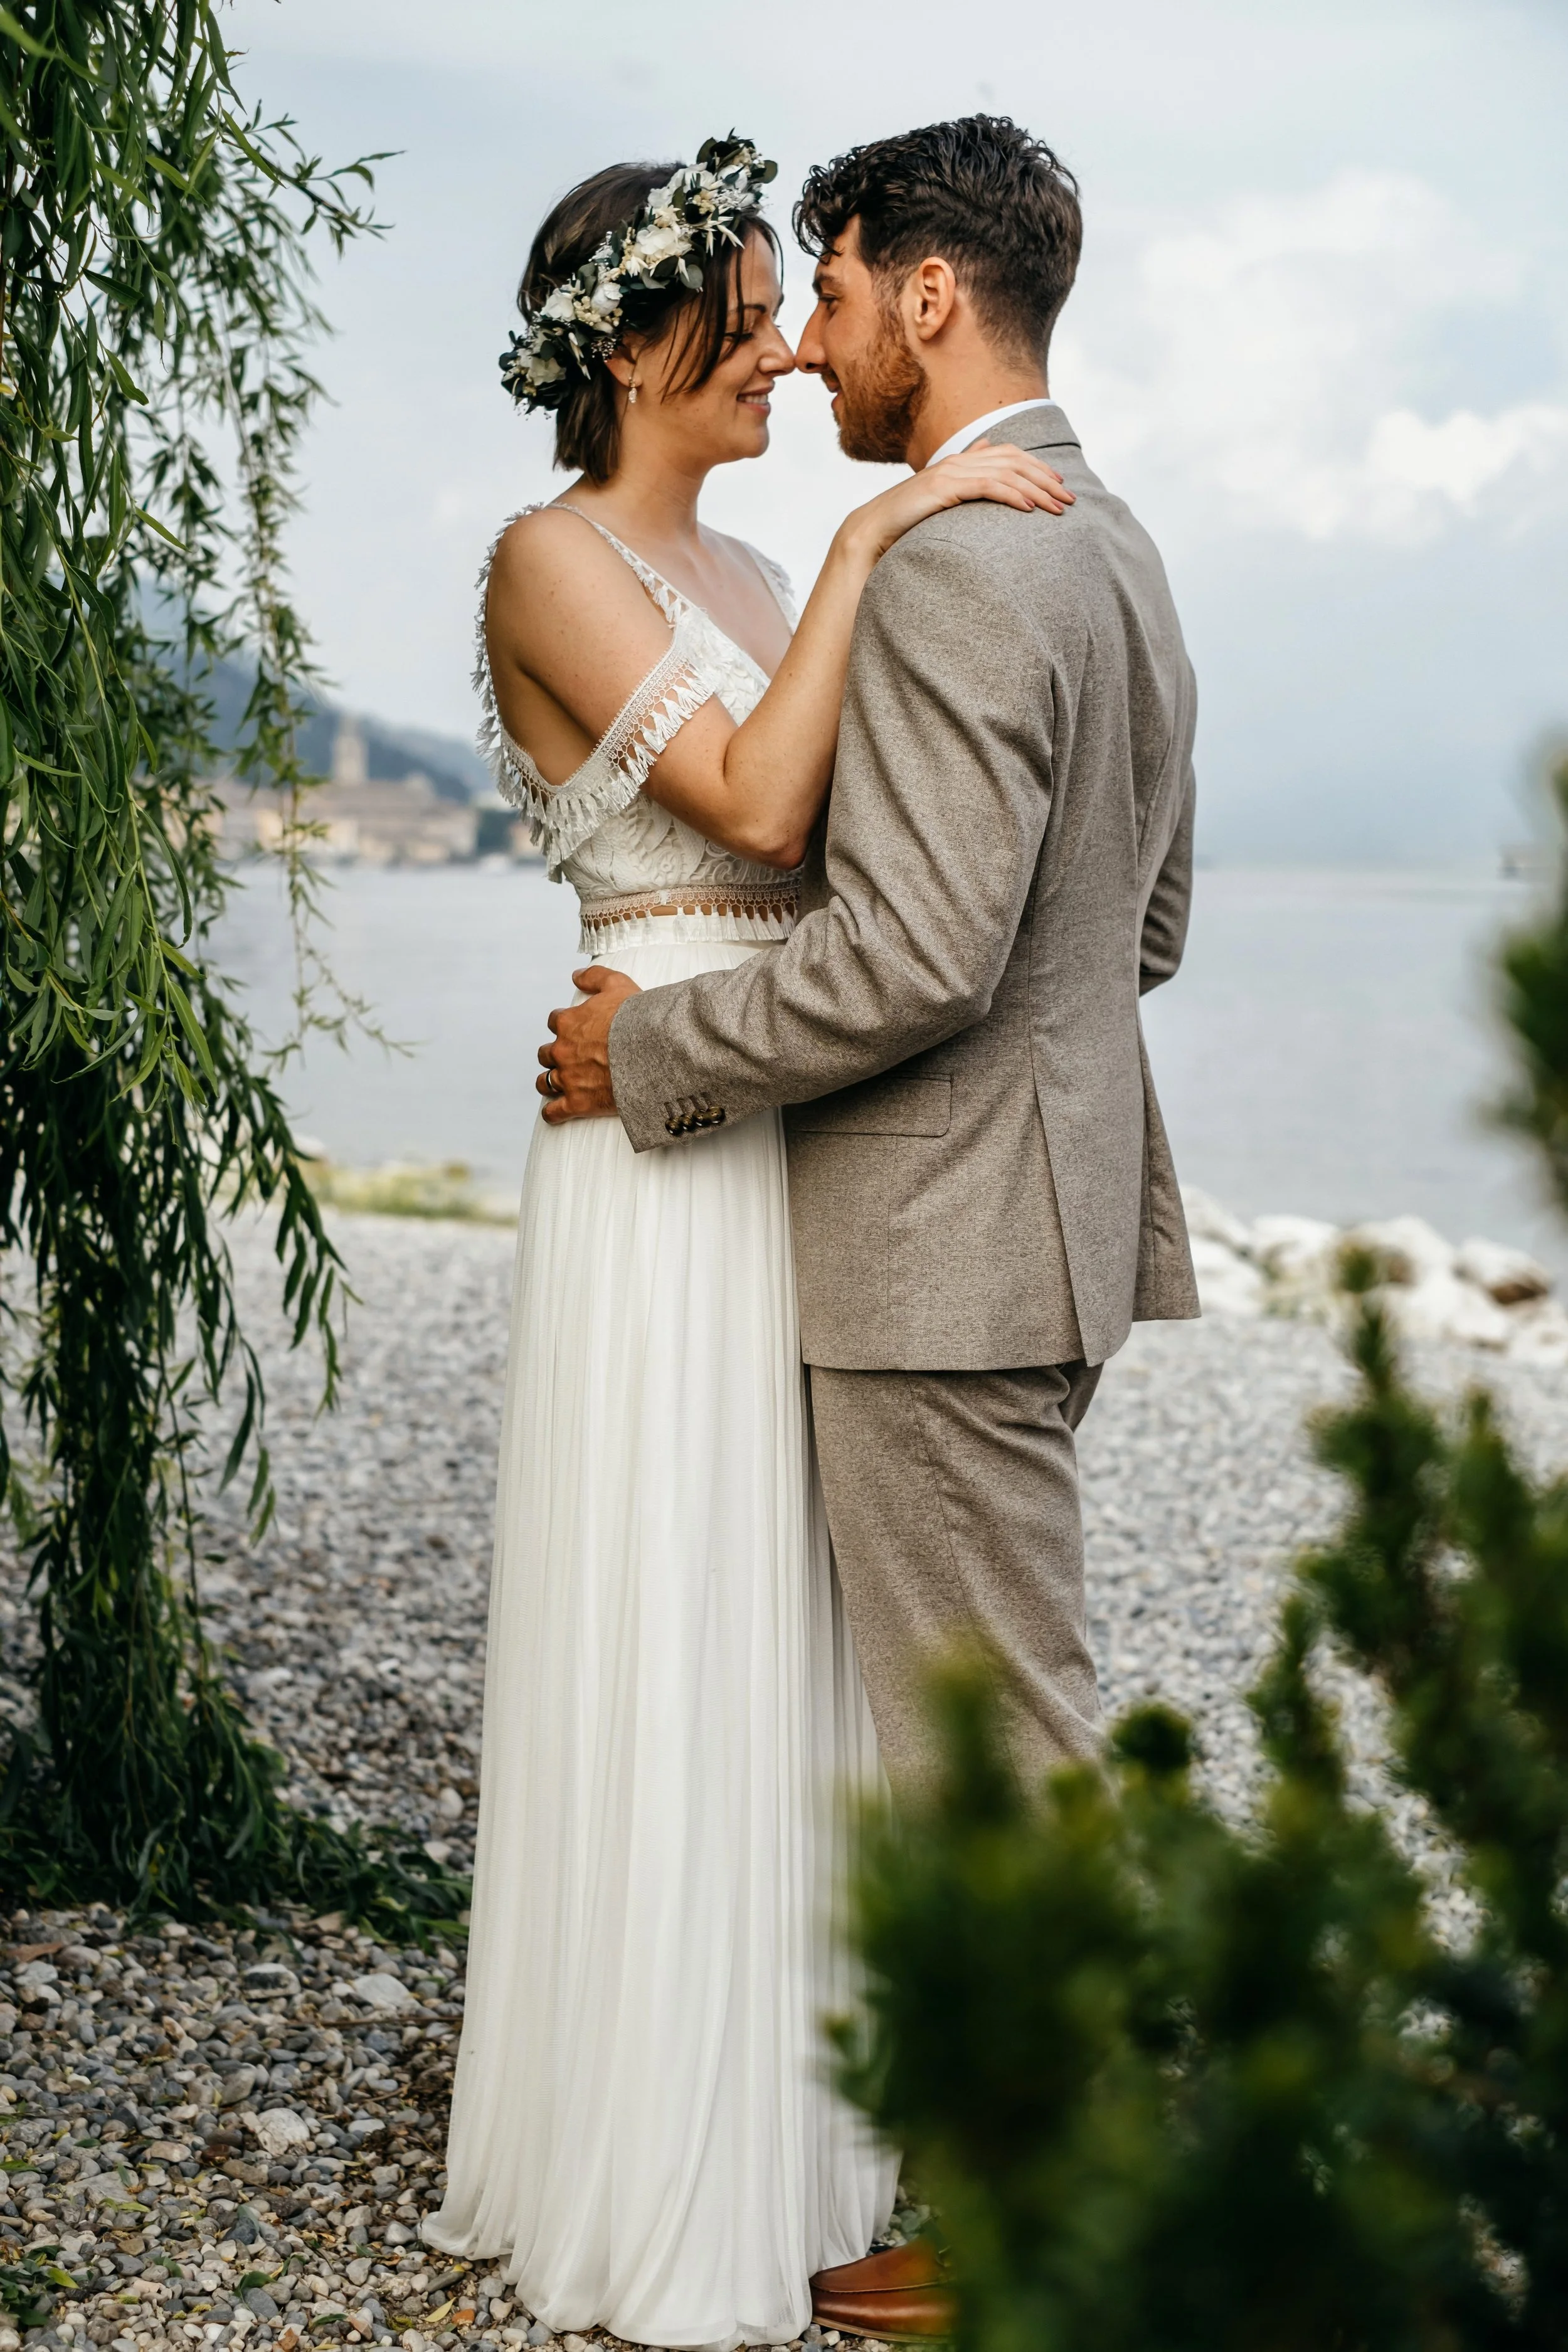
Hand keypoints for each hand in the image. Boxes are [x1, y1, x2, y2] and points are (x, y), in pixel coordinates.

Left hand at [538, 965, 641, 1121]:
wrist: (650, 1051)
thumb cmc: (636, 1019)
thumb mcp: (617, 984)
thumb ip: (594, 976)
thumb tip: (576, 975)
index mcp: (569, 1023)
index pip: (555, 1022)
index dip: (564, 1025)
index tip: (572, 1029)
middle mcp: (563, 1051)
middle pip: (546, 1053)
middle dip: (554, 1055)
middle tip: (567, 1058)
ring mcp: (568, 1078)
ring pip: (545, 1082)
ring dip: (549, 1082)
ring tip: (555, 1085)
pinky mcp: (578, 1103)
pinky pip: (554, 1111)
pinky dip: (552, 1113)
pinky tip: (553, 1113)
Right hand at [843, 441, 1073, 567]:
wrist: (873, 528)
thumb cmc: (908, 520)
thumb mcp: (942, 497)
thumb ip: (966, 476)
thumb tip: (984, 450)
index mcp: (962, 461)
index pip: (1010, 455)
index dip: (1039, 467)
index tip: (1061, 486)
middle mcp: (960, 460)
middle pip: (1016, 461)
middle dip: (1047, 479)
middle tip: (1071, 499)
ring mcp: (952, 471)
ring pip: (1007, 473)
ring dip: (1037, 490)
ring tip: (1058, 508)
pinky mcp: (945, 488)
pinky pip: (988, 487)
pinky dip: (1012, 496)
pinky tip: (1030, 509)